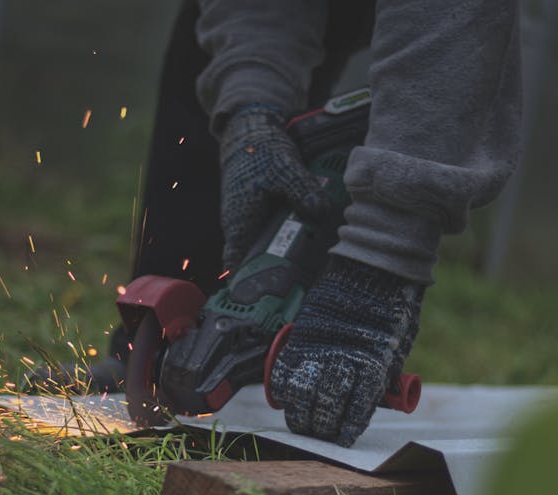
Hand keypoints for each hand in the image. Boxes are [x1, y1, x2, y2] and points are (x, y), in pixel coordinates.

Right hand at [218, 104, 327, 270]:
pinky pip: (268, 234)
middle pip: (253, 260)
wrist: (250, 133)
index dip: (246, 282)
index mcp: (239, 222)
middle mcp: (239, 226)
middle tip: (298, 286)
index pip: (236, 263)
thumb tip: (320, 212)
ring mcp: (247, 220)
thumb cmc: (259, 153)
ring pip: (262, 247)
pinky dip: (283, 239)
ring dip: (280, 256)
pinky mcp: (257, 214)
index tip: (263, 298)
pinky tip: (305, 239)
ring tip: (306, 268)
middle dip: (272, 273)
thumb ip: (303, 192)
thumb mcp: (285, 170)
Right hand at [269, 256, 423, 446]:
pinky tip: (288, 399)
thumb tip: (367, 404)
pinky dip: (284, 390)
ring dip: (300, 414)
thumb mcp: (396, 349)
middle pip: (326, 406)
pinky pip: (285, 372)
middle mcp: (344, 360)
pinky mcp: (300, 338)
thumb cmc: (391, 310)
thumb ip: (380, 377)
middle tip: (321, 432)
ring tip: (303, 422)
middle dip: (322, 426)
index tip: (343, 437)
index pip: (355, 410)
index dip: (347, 429)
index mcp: (372, 367)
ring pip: (302, 394)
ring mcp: (319, 349)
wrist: (373, 270)